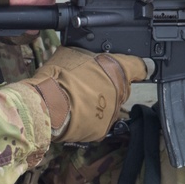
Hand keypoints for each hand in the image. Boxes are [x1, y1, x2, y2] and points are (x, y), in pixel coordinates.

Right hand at [22, 47, 146, 141]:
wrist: (45, 105)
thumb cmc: (57, 77)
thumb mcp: (72, 53)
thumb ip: (88, 55)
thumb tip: (90, 56)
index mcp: (115, 69)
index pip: (139, 66)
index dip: (137, 67)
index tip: (136, 69)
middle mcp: (119, 91)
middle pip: (122, 87)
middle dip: (109, 85)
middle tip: (88, 83)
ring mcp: (112, 112)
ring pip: (111, 105)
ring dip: (100, 102)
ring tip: (79, 99)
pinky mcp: (102, 130)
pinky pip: (100, 121)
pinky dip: (91, 118)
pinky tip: (77, 112)